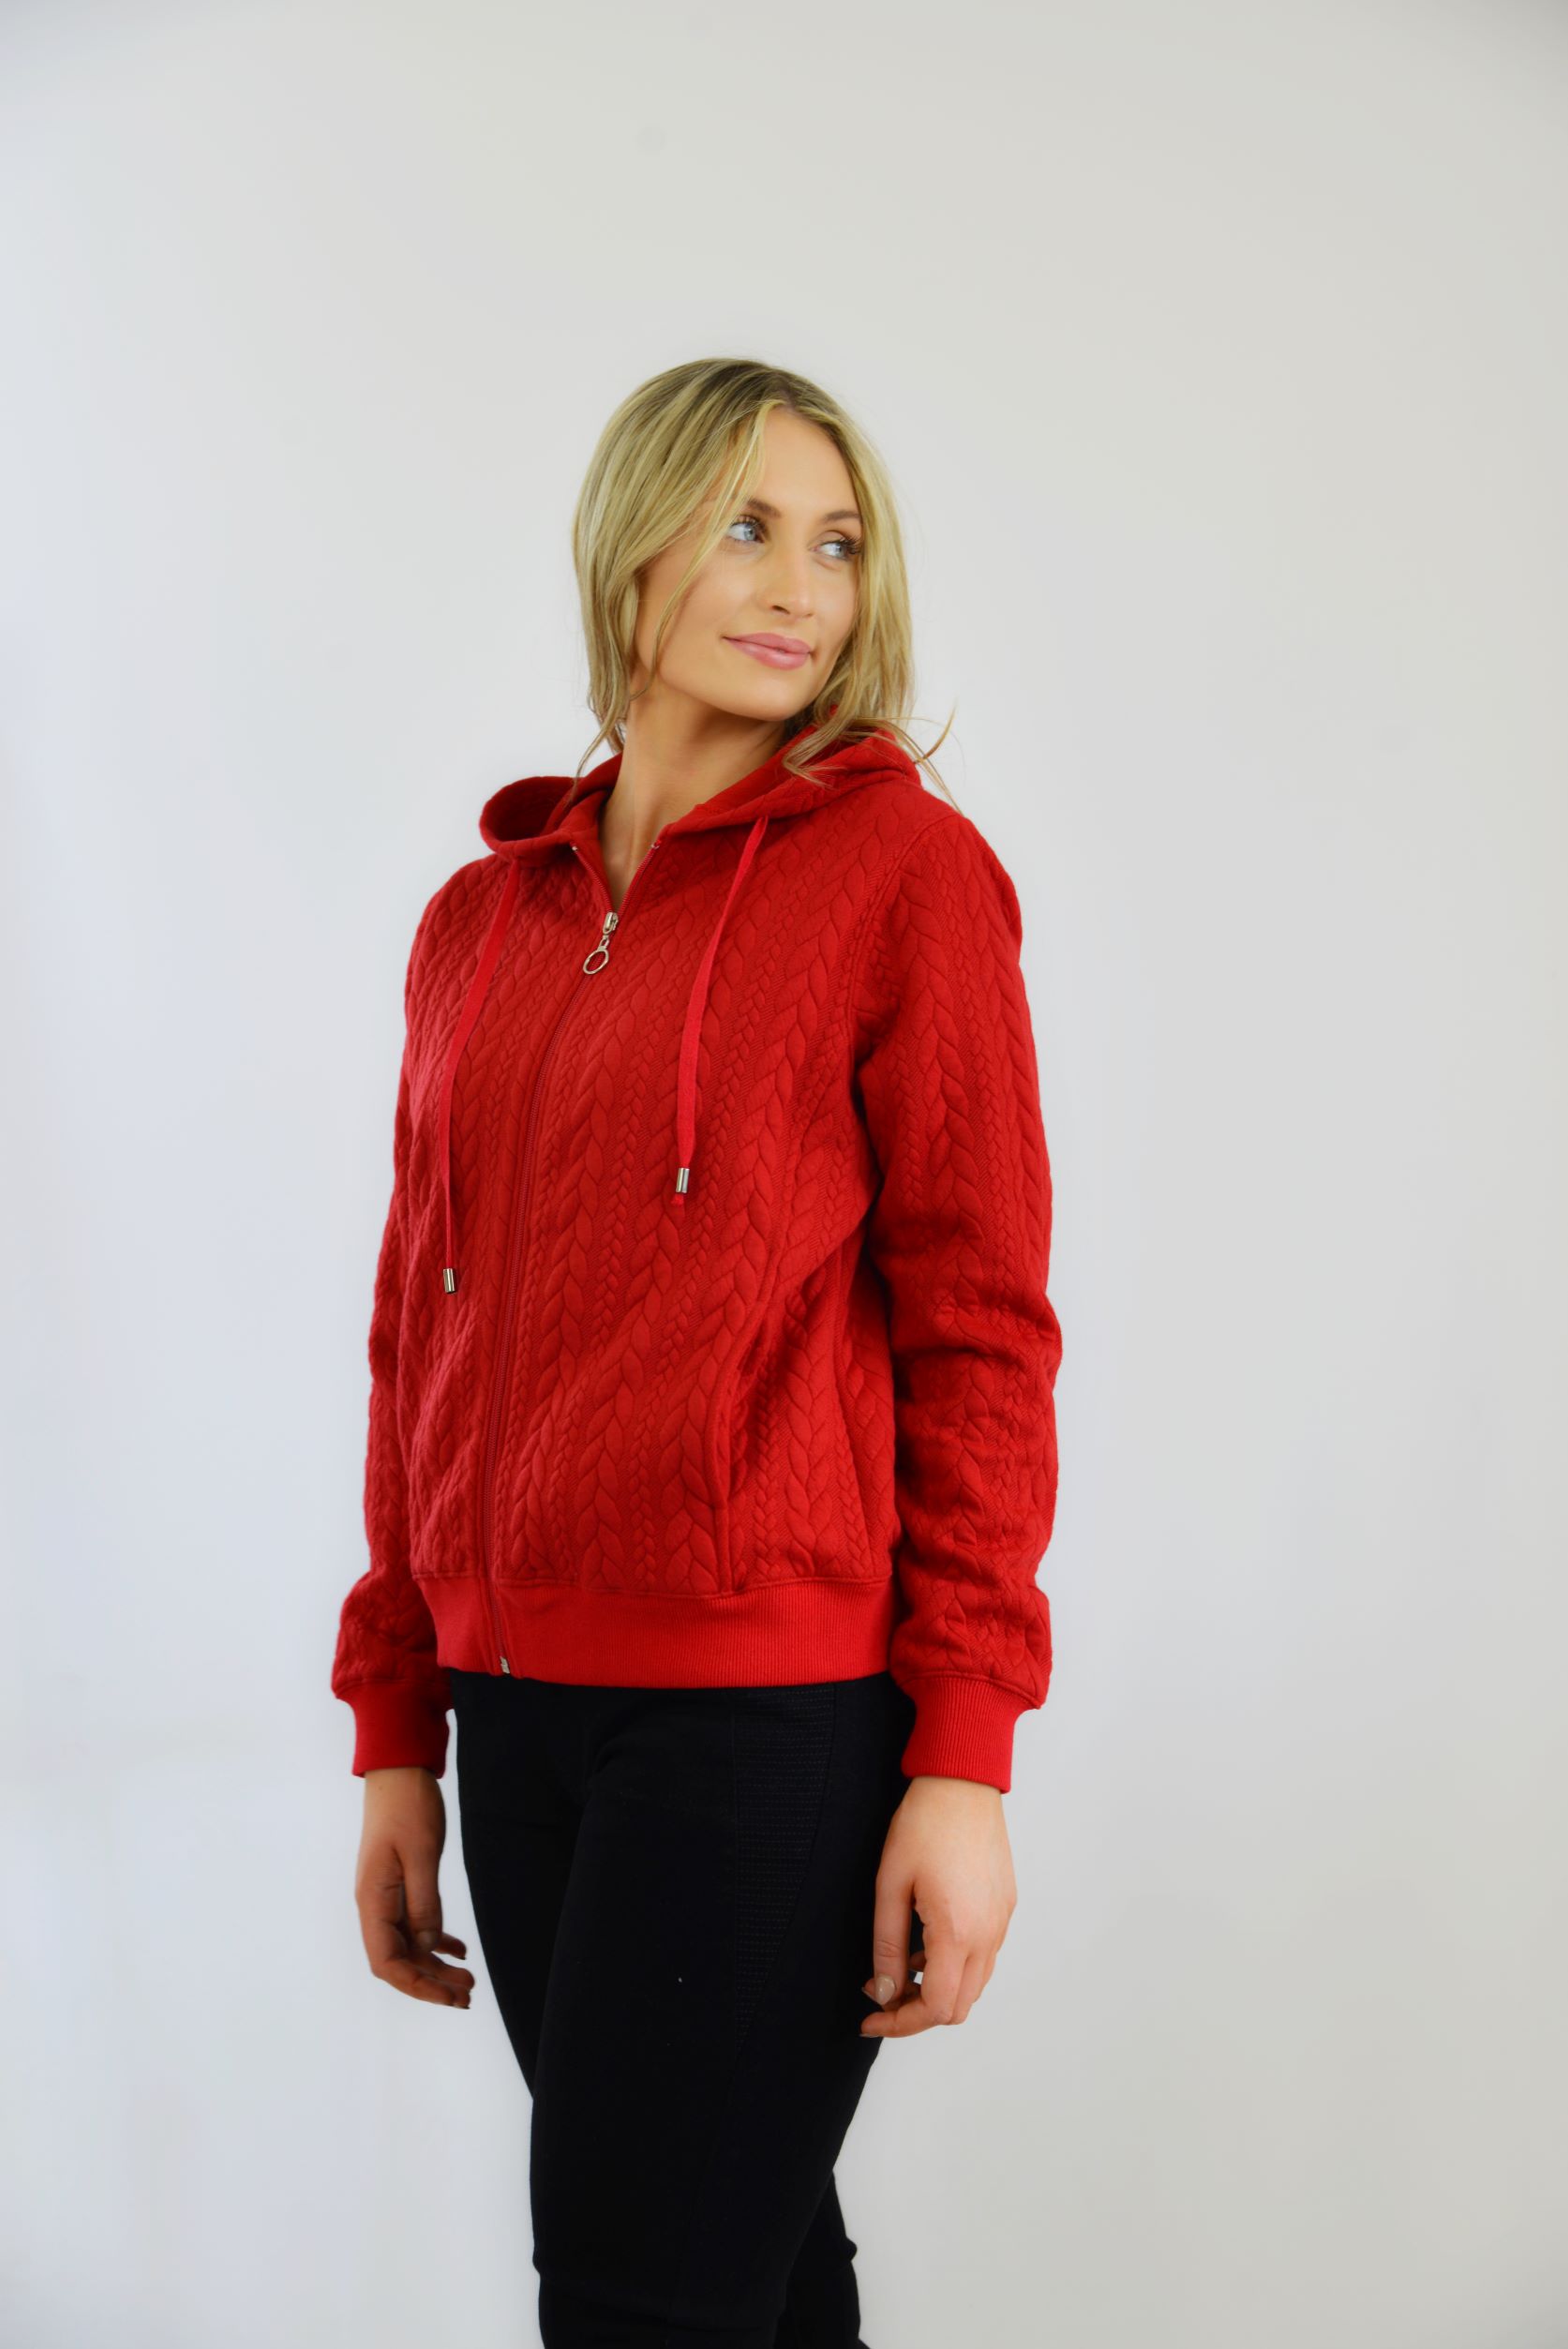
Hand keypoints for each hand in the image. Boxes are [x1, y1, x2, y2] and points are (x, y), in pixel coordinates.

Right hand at [355, 1766, 475, 2007]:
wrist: (398, 1771)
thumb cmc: (407, 1807)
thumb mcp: (422, 1854)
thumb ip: (425, 1903)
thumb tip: (429, 1948)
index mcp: (372, 1901)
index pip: (387, 1962)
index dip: (416, 1985)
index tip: (448, 1997)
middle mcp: (375, 1905)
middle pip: (400, 1960)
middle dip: (431, 1982)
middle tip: (468, 1995)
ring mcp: (387, 1896)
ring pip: (410, 1945)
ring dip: (436, 1966)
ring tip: (468, 1981)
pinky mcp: (400, 1885)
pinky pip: (415, 1925)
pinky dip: (437, 1941)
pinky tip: (459, 1950)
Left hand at [860, 1775, 1015, 2035]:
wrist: (962, 1781)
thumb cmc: (924, 1824)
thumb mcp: (890, 1885)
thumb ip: (887, 1946)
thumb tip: (885, 1992)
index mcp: (959, 1932)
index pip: (937, 2008)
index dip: (901, 2022)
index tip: (872, 2016)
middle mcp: (989, 1934)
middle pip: (959, 2006)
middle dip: (918, 2012)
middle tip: (882, 1993)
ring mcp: (1002, 1921)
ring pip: (974, 1984)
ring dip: (938, 1988)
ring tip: (901, 1962)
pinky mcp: (1005, 1906)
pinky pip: (985, 1955)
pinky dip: (956, 1964)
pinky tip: (926, 1939)